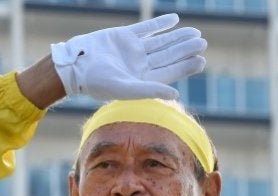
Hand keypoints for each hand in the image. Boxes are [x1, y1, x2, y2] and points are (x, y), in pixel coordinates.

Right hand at [51, 13, 206, 100]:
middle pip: (168, 55)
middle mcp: (140, 65)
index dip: (186, 66)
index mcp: (143, 79)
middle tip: (203, 42)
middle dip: (185, 49)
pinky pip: (146, 28)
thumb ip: (151, 90)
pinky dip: (160, 24)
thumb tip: (176, 95)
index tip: (201, 59)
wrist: (74, 65)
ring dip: (177, 37)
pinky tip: (174, 19)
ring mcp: (133, 50)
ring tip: (195, 32)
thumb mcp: (125, 88)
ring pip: (160, 42)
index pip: (170, 72)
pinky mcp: (124, 36)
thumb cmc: (98, 82)